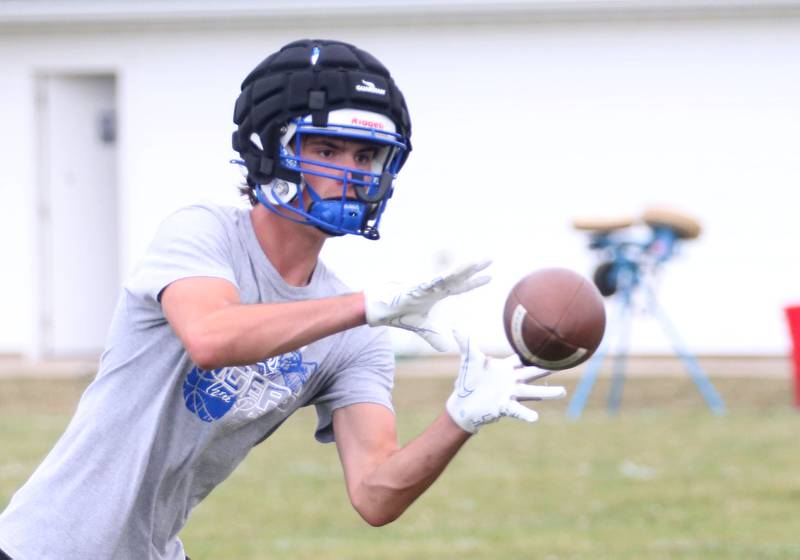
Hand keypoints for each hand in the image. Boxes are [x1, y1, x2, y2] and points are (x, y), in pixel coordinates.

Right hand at [364, 260, 491, 350]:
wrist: (381, 311)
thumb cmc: (399, 313)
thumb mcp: (421, 328)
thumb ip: (433, 336)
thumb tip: (444, 349)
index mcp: (436, 294)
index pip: (459, 287)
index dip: (473, 282)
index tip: (489, 277)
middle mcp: (433, 287)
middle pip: (458, 277)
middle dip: (473, 269)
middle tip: (489, 259)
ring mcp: (425, 286)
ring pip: (448, 276)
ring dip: (462, 269)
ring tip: (476, 262)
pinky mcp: (416, 288)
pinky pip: (432, 282)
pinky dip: (443, 278)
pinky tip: (454, 272)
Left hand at [446, 331, 565, 433]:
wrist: (462, 404)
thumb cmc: (469, 381)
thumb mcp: (469, 360)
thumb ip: (466, 343)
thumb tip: (454, 327)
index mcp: (505, 367)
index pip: (522, 357)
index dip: (534, 351)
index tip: (549, 343)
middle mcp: (512, 380)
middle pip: (533, 372)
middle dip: (547, 368)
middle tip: (565, 363)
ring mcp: (510, 394)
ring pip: (532, 391)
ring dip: (547, 392)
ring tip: (562, 393)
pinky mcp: (504, 406)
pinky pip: (518, 410)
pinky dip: (526, 414)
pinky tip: (535, 418)